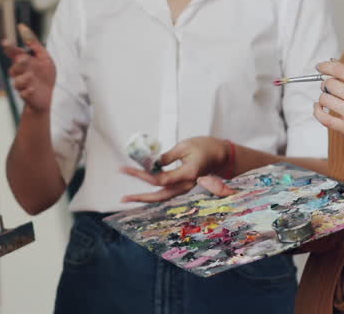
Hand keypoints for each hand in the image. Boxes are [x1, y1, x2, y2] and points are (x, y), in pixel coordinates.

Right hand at [1, 24, 54, 113]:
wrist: (48, 96)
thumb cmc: (44, 75)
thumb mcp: (44, 56)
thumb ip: (34, 43)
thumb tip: (22, 27)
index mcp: (24, 61)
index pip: (14, 53)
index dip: (9, 48)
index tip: (5, 42)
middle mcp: (21, 73)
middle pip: (14, 68)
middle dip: (19, 64)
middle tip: (23, 59)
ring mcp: (23, 85)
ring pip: (17, 82)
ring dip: (23, 78)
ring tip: (31, 76)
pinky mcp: (27, 95)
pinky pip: (24, 94)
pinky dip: (27, 91)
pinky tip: (32, 89)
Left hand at [120, 136, 236, 202]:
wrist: (220, 154)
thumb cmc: (204, 146)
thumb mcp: (184, 146)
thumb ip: (167, 157)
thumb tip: (151, 165)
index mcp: (188, 173)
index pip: (161, 179)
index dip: (143, 175)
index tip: (127, 169)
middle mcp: (187, 185)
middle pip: (160, 196)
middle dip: (140, 198)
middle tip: (123, 198)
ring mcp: (185, 188)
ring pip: (163, 197)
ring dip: (145, 198)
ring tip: (128, 198)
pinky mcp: (183, 186)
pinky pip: (166, 193)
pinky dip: (153, 193)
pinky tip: (141, 193)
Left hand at [313, 60, 343, 158]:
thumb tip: (332, 63)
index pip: (341, 70)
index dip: (326, 67)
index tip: (320, 67)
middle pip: (330, 84)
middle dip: (326, 84)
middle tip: (329, 87)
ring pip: (325, 99)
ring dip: (323, 97)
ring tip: (329, 99)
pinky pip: (323, 117)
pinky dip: (317, 110)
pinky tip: (320, 107)